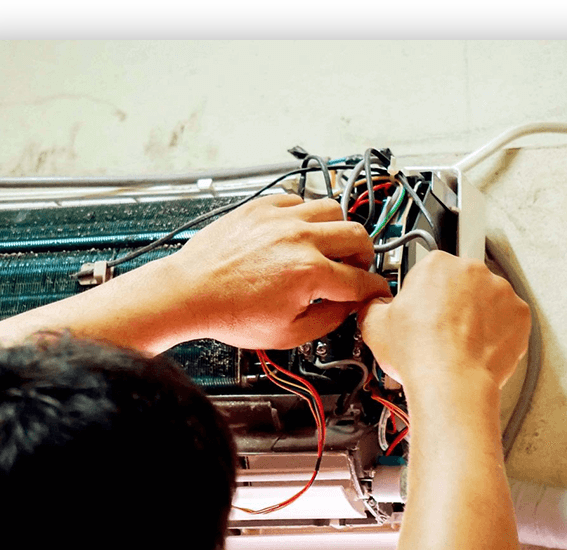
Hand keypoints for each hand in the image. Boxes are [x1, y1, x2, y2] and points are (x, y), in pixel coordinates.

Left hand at [173, 194, 391, 349]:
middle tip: (356, 267)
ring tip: (329, 245)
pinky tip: (299, 232)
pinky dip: (306, 215)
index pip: (361, 280)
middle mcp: (299, 238)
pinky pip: (299, 199)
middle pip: (358, 236)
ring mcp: (280, 218)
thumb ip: (329, 320)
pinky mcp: (261, 207)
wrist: (190, 292)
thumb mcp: (287, 334)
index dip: (375, 290)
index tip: (376, 291)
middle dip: (365, 256)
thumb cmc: (229, 313)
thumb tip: (348, 306)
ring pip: (332, 208)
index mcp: (309, 273)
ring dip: (338, 230)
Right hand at [357, 250, 529, 389]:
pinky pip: (509, 319)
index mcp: (437, 263)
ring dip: (476, 315)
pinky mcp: (520, 314)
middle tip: (438, 329)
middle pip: (461, 282)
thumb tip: (375, 305)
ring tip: (458, 343)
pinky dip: (498, 331)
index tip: (421, 310)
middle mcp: (472, 270)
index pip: (429, 270)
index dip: (423, 293)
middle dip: (452, 301)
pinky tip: (478, 348)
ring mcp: (501, 291)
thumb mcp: (375, 324)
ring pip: (487, 299)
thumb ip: (375, 305)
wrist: (452, 383)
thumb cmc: (420, 353)